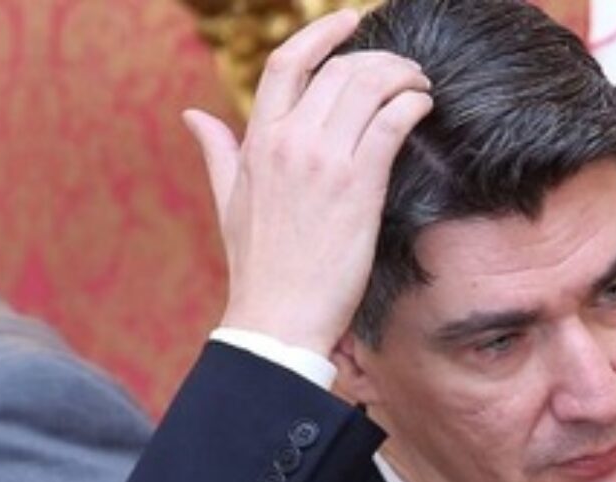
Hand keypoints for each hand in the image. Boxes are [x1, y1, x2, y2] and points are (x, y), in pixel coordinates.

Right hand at [183, 9, 432, 355]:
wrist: (277, 318)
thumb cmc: (257, 267)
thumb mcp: (228, 202)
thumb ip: (218, 152)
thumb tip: (193, 116)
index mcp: (257, 142)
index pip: (286, 63)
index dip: (320, 33)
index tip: (348, 22)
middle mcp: (289, 142)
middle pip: (339, 70)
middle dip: (377, 60)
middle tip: (401, 70)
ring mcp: (324, 162)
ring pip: (369, 86)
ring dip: (403, 75)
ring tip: (418, 85)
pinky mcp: (358, 186)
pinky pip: (392, 121)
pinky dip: (412, 104)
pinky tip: (423, 108)